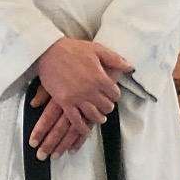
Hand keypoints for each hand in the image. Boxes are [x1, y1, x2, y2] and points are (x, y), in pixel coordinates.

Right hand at [28, 35, 129, 158]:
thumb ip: (115, 59)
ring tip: (99, 117)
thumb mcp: (97, 49)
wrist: (48, 51)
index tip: (111, 95)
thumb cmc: (73, 49)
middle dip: (107, 107)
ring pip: (94, 116)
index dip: (114, 95)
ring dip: (98, 118)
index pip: (115, 95)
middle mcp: (90, 90)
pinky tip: (86, 130)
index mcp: (100, 78)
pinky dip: (82, 128)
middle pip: (107, 107)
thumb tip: (130, 67)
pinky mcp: (65, 103)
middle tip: (105, 106)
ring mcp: (77, 98)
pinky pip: (76, 121)